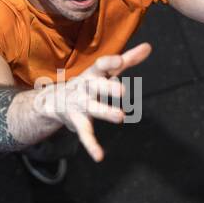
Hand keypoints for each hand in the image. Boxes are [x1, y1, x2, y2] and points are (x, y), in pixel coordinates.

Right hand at [34, 42, 151, 161]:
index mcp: (93, 74)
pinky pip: (85, 134)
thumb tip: (149, 46)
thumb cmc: (89, 82)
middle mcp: (85, 88)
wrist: (54, 100)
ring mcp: (80, 105)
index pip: (101, 66)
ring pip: (93, 109)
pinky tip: (99, 156)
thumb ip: (128, 60)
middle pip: (97, 86)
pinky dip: (91, 146)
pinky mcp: (78, 122)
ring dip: (105, 112)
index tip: (120, 60)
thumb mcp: (105, 71)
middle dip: (108, 88)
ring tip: (120, 117)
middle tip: (122, 90)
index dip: (110, 63)